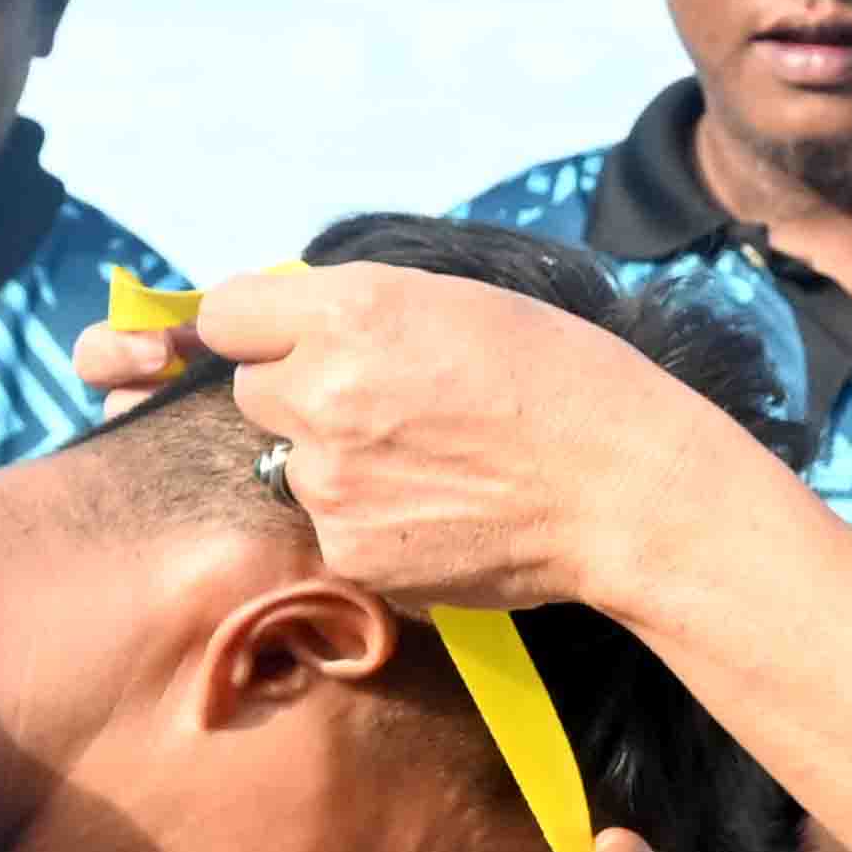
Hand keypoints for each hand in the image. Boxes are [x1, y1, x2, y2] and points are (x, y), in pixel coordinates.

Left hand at [72, 261, 704, 616]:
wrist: (622, 488)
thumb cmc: (563, 380)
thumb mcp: (459, 301)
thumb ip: (363, 309)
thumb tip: (298, 328)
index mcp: (351, 312)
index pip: (229, 315)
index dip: (262, 328)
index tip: (289, 342)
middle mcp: (322, 392)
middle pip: (252, 392)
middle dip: (299, 394)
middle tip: (382, 405)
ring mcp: (329, 480)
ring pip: (289, 464)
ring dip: (336, 462)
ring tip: (428, 463)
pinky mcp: (350, 549)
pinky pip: (330, 526)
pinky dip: (369, 521)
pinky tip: (437, 510)